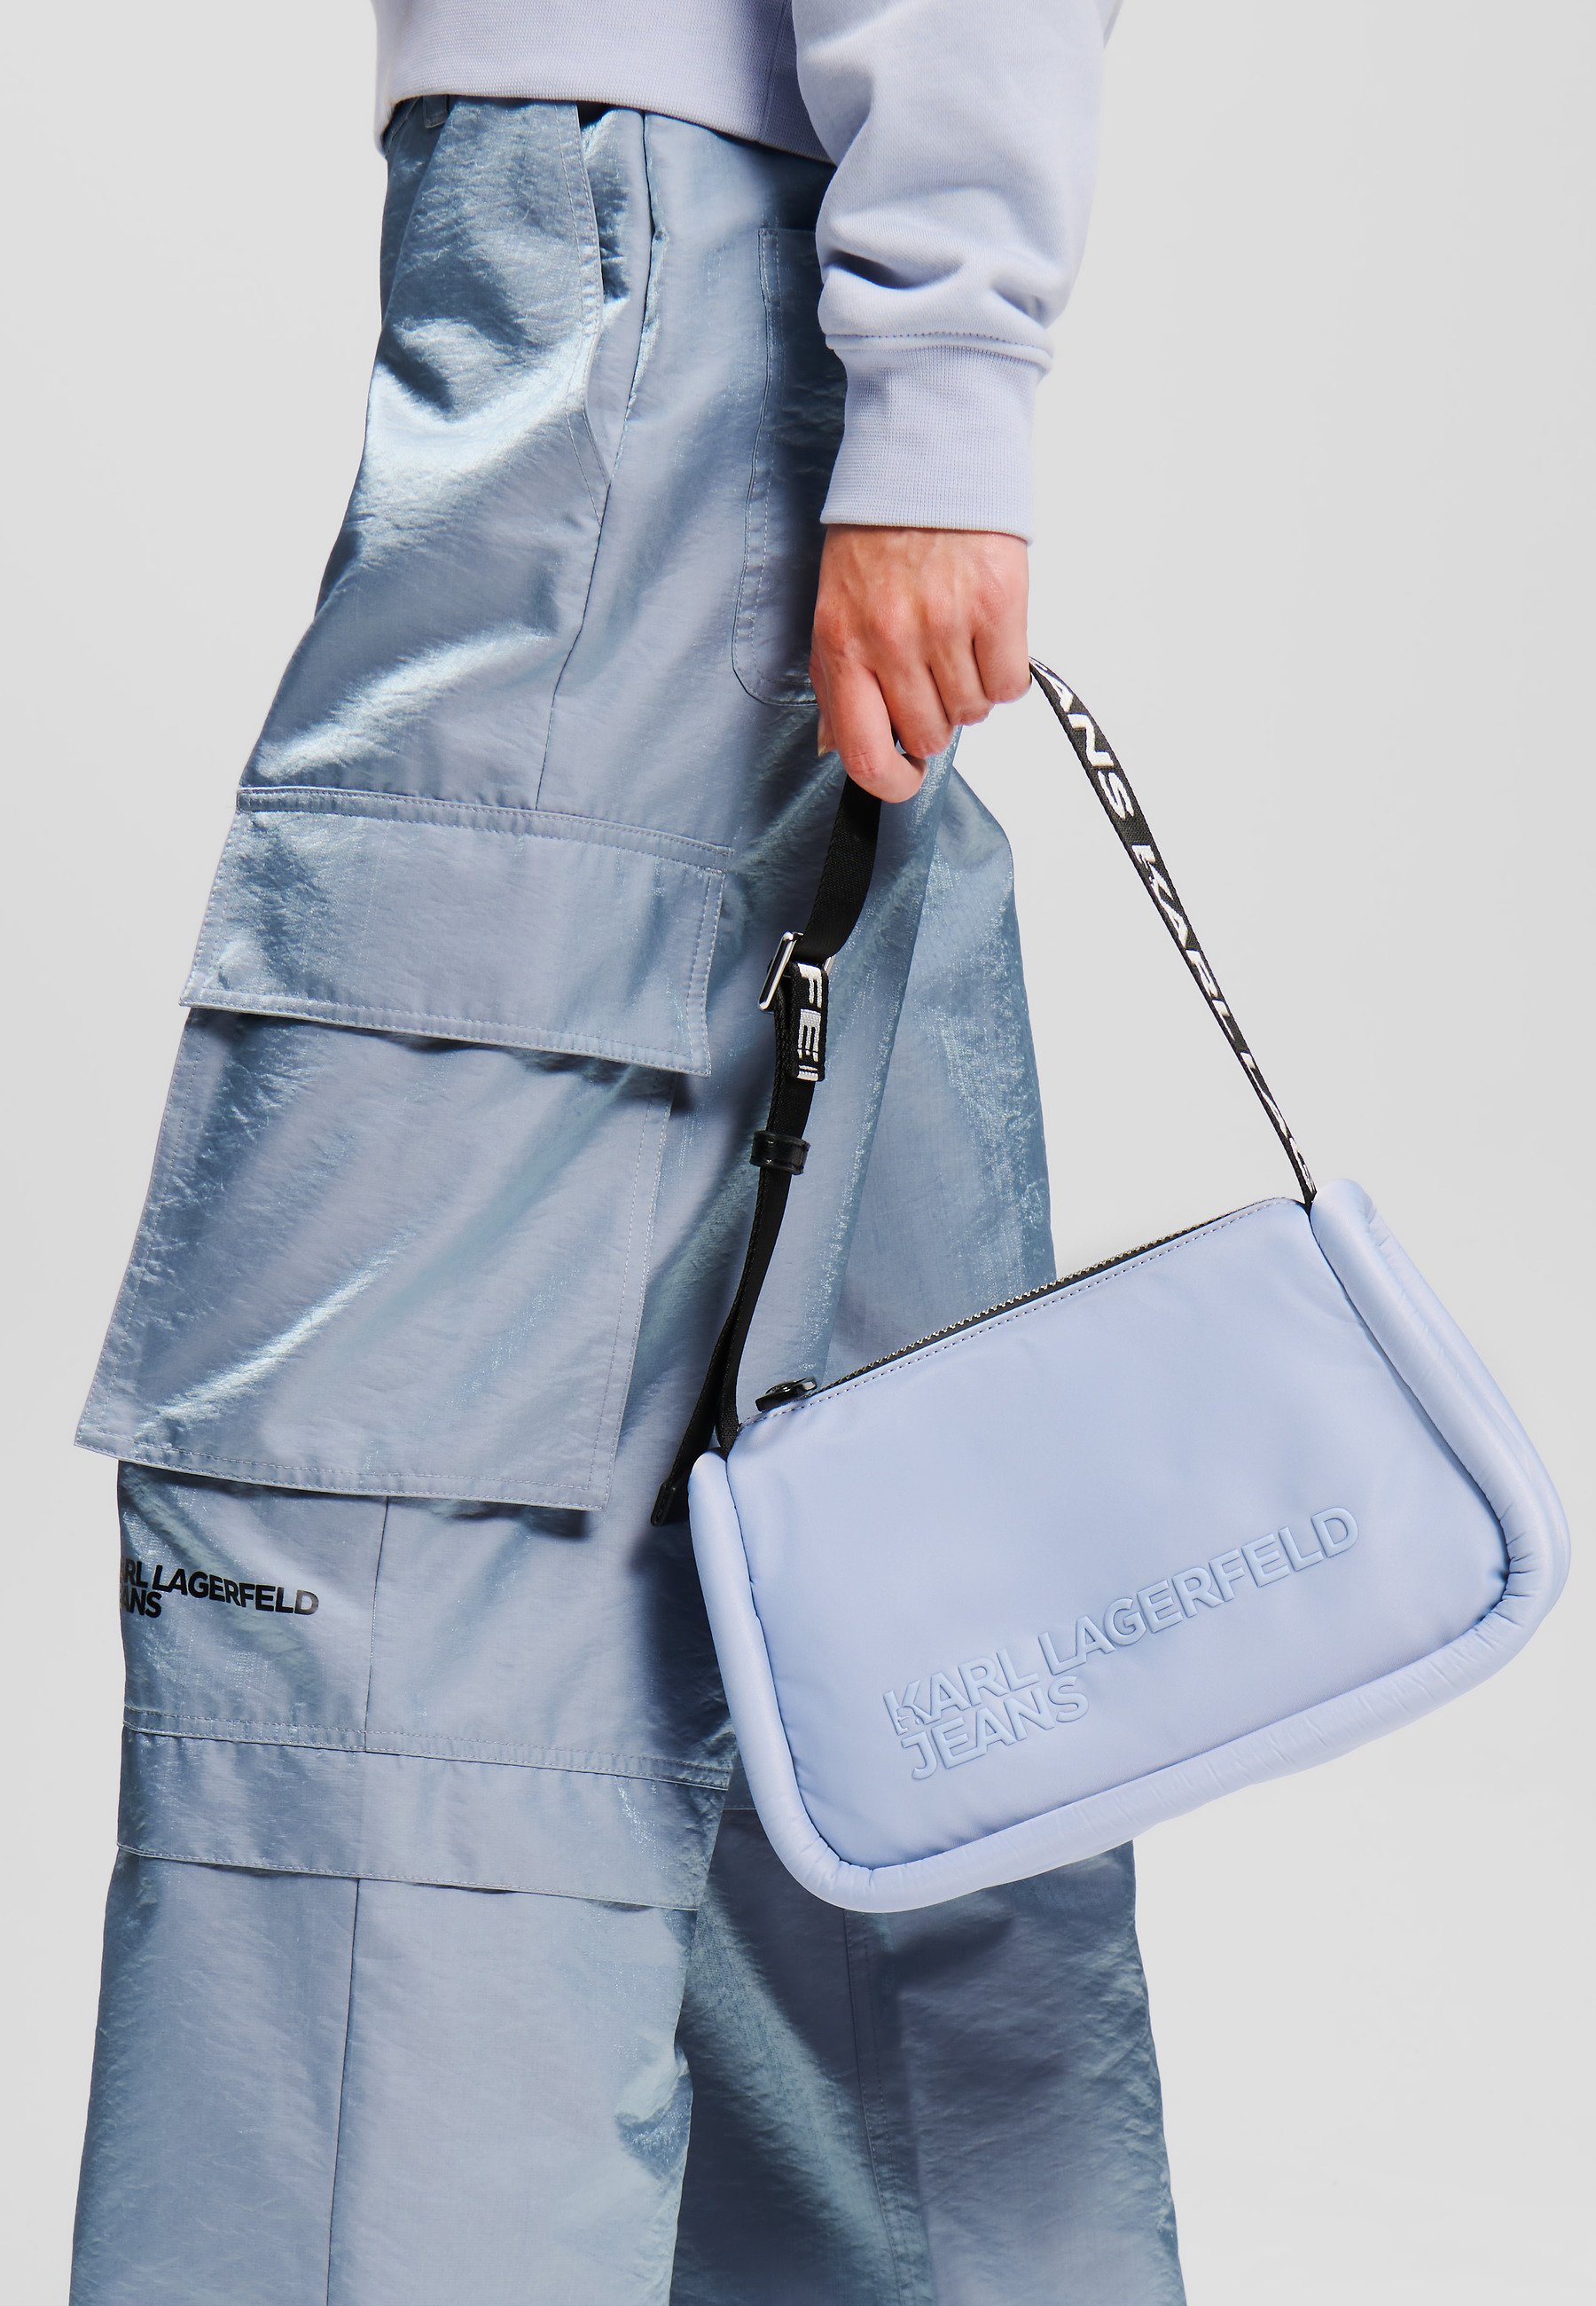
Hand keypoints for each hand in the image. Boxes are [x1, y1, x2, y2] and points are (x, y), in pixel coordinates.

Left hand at [810, 526, 1030, 801]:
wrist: (926, 462)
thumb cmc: (878, 537)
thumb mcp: (835, 609)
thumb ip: (836, 682)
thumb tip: (837, 748)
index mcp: (844, 645)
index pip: (865, 755)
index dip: (891, 783)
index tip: (906, 776)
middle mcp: (892, 639)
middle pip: (930, 735)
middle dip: (937, 715)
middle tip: (933, 670)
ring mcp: (946, 623)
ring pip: (973, 711)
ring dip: (971, 689)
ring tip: (958, 640)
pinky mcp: (997, 604)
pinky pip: (1010, 683)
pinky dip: (1004, 670)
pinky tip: (987, 636)